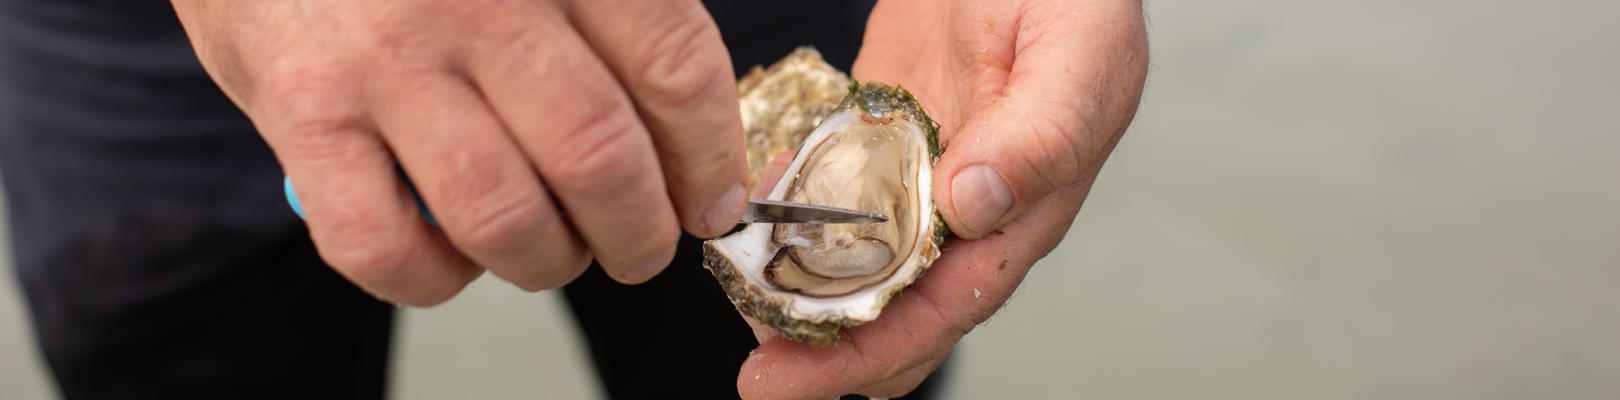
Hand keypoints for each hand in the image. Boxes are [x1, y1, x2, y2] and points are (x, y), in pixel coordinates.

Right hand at [170, 0, 750, 304]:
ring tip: (550, 254)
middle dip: (639, 232)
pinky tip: (448, 257)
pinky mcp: (301, 110)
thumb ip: (599, 13)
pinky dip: (432, 279)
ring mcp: (385, 57)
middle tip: (639, 247)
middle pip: (602, 156)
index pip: (673, 66)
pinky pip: (383, 244)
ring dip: (547, 262)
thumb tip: (681, 134)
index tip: (711, 201)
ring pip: (505, 216)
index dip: (708, 156)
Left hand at [736, 0, 1148, 397]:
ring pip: (856, 260)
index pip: (946, 307)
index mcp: (1023, 210)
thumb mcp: (1075, 58)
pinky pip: (832, 187)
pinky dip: (792, 207)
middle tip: (759, 372)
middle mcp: (967, 208)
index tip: (808, 382)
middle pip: (894, 306)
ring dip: (799, 288)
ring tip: (741, 295)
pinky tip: (756, 213)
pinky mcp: (885, 133)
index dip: (876, 353)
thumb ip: (1039, 137)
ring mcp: (921, 173)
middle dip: (825, 348)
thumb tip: (974, 208)